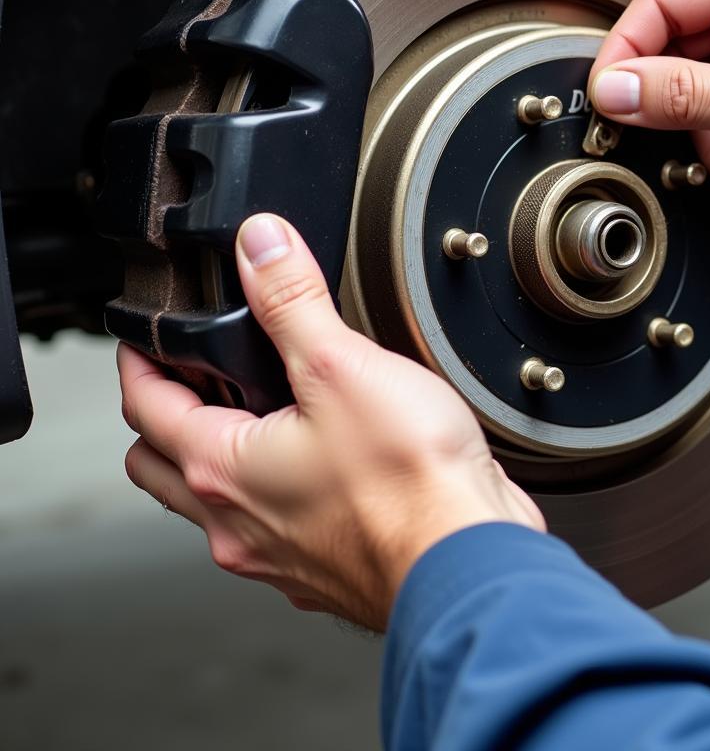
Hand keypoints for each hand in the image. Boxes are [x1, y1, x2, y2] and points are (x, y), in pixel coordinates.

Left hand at [118, 214, 543, 630]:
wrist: (467, 559)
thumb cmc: (410, 483)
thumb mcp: (341, 365)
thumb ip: (292, 299)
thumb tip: (260, 245)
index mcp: (223, 469)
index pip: (144, 408)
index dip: (138, 363)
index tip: (141, 341)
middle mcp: (237, 523)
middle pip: (162, 466)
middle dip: (162, 417)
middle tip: (184, 380)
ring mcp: (276, 555)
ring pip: (214, 504)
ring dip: (215, 459)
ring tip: (252, 417)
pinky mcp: (320, 568)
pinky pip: (270, 528)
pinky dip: (271, 493)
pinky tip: (314, 468)